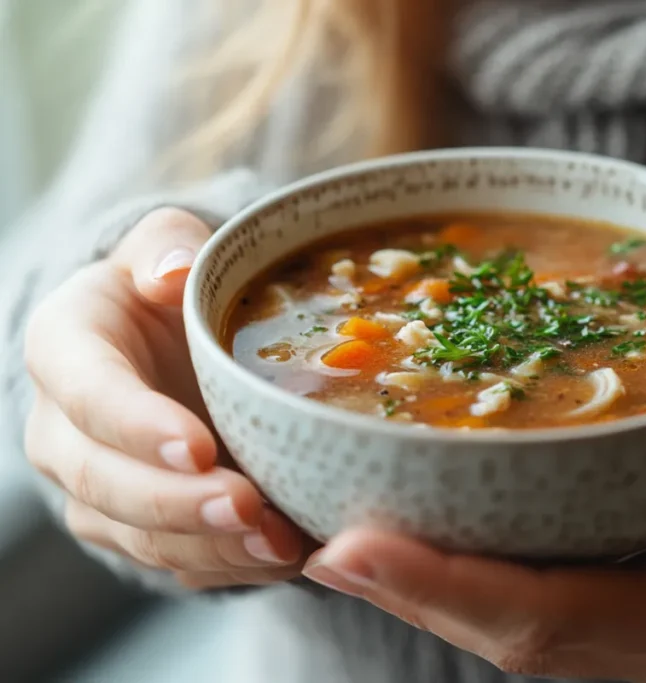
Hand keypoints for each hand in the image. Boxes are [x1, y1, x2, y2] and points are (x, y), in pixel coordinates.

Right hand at [23, 208, 307, 588]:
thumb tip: (171, 273)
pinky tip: (281, 553)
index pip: (89, 391)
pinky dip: (227, 564)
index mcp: (66, 348)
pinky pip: (172, 560)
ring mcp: (95, 486)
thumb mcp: (166, 245)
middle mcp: (64, 429)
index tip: (197, 445)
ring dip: (209, 545)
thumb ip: (167, 245)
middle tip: (248, 507)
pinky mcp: (134, 525)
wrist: (164, 346)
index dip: (138, 425)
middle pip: (106, 480)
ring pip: (138, 533)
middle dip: (178, 502)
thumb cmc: (170, 291)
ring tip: (280, 542)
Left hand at [302, 450, 645, 682]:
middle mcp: (623, 647)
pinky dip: (441, 581)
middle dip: (399, 589)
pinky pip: (502, 606)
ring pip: (486, 621)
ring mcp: (600, 637)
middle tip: (309, 543)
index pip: (545, 617)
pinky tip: (392, 540)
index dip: (446, 588)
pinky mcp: (587, 616)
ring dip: (405, 586)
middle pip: (491, 625)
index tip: (352, 548)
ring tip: (325, 540)